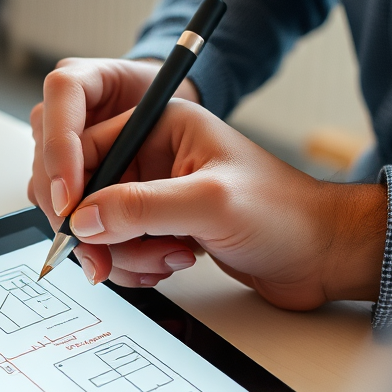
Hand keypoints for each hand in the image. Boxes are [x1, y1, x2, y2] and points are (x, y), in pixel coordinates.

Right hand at [32, 92, 386, 308]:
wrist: (322, 255)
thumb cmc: (284, 213)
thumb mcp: (209, 203)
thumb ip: (140, 207)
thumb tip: (82, 218)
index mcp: (161, 126)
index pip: (89, 147)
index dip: (72, 186)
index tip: (69, 224)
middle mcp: (153, 156)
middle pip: (87, 192)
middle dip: (99, 231)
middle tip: (111, 259)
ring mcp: (156, 193)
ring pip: (101, 227)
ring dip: (125, 253)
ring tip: (169, 257)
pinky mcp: (161, 226)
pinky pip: (121, 247)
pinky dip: (136, 264)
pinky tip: (173, 263)